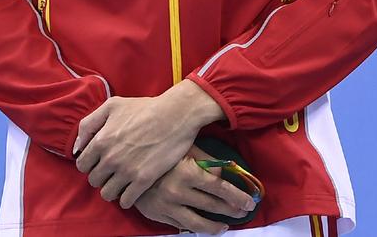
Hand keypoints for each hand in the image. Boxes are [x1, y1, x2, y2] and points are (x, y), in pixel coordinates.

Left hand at [73, 80, 223, 208]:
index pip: (81, 165)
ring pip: (107, 194)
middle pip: (94, 181)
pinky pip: (126, 201)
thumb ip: (89, 124)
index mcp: (101, 140)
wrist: (175, 114)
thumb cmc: (144, 108)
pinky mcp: (143, 180)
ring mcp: (127, 170)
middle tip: (113, 169)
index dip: (90, 163)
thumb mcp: (112, 105)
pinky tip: (133, 187)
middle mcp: (110, 158)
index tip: (100, 161)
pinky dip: (127, 197)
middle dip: (101, 175)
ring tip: (122, 180)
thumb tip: (77, 147)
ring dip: (113, 188)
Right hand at [134, 146, 255, 234]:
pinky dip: (194, 227)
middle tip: (244, 211)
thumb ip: (206, 159)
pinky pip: (181, 225)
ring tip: (225, 226)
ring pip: (198, 222)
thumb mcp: (184, 148)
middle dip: (232, 209)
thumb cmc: (160, 148)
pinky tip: (203, 225)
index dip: (237, 195)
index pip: (220, 187)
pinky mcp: (159, 215)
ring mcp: (168, 206)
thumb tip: (226, 168)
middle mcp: (180, 192)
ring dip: (215, 226)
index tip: (250, 200)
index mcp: (188, 172)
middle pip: (212, 205)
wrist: (126, 160)